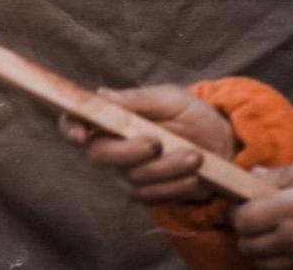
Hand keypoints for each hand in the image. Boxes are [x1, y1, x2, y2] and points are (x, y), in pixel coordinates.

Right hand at [59, 85, 236, 203]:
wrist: (221, 144)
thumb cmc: (190, 114)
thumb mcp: (169, 98)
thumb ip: (136, 100)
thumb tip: (102, 95)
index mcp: (111, 118)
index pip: (76, 122)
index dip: (71, 128)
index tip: (82, 133)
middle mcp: (111, 147)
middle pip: (99, 156)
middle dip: (128, 152)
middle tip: (157, 143)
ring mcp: (126, 173)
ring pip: (133, 177)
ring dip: (166, 168)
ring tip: (196, 157)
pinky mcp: (146, 194)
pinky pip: (153, 195)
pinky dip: (176, 185)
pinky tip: (195, 174)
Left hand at [230, 154, 292, 269]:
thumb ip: (285, 174)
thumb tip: (255, 174)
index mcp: (290, 209)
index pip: (243, 220)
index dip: (236, 210)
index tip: (242, 199)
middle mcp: (292, 239)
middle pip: (247, 245)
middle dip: (245, 230)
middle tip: (255, 213)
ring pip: (262, 262)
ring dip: (260, 247)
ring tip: (273, 229)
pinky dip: (277, 260)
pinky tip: (290, 243)